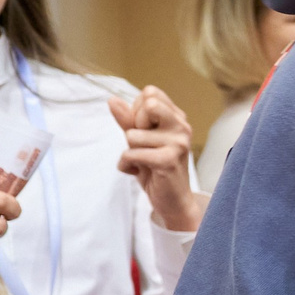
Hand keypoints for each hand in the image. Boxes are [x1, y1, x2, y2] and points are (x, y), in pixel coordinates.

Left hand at [109, 87, 205, 232]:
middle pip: (147, 105)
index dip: (137, 110)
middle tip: (144, 145)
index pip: (149, 93)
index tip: (145, 131)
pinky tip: (137, 171)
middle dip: (134, 125)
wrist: (172, 201)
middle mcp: (182, 127)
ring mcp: (178, 143)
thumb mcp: (139, 140)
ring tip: (142, 162)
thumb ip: (127, 120)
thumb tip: (112, 100)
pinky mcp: (168, 160)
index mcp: (177, 118)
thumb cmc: (156, 168)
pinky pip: (131, 154)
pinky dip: (126, 165)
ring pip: (133, 134)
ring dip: (129, 151)